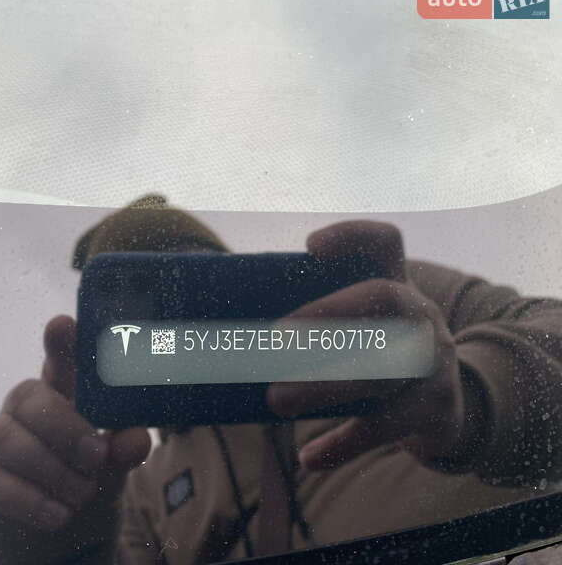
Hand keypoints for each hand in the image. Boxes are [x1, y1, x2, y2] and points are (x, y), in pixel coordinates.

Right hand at [0, 316, 150, 564]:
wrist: (58, 545)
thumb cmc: (86, 487)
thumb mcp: (111, 470)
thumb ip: (122, 451)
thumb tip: (137, 439)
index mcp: (60, 397)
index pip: (58, 362)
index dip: (59, 344)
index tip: (62, 325)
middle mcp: (22, 413)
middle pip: (27, 395)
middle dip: (64, 426)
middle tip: (96, 456)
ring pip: (6, 437)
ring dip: (50, 468)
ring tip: (82, 496)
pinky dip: (28, 499)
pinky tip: (57, 515)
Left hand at [267, 221, 484, 470]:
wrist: (449, 408)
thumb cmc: (381, 357)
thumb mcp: (365, 330)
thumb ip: (322, 324)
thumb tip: (243, 337)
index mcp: (397, 285)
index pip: (385, 244)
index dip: (353, 235)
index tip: (310, 247)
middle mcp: (421, 315)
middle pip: (383, 298)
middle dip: (330, 311)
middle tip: (277, 335)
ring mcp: (435, 361)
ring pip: (381, 368)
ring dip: (323, 385)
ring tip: (275, 399)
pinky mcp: (435, 408)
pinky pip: (387, 425)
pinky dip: (345, 443)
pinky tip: (309, 458)